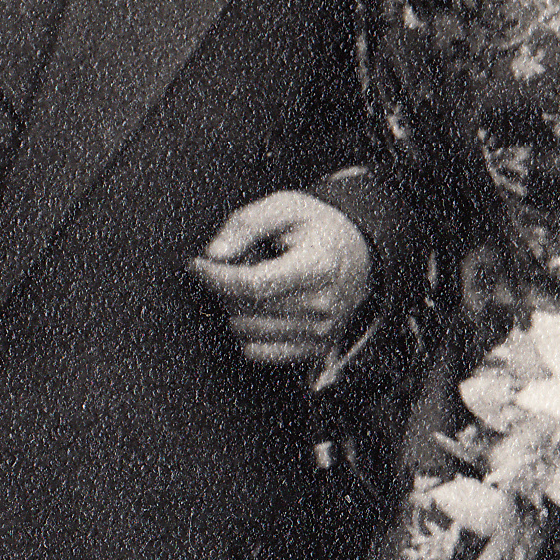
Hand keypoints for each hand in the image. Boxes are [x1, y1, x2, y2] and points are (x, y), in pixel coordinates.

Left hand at [186, 189, 375, 370]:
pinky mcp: (313, 349)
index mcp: (317, 267)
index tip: (198, 265)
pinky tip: (255, 309)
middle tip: (229, 267)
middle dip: (223, 289)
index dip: (216, 277)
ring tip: (248, 286)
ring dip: (234, 310)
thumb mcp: (286, 206)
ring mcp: (318, 333)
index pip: (252, 285)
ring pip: (246, 333)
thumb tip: (214, 253)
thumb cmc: (320, 228)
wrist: (360, 254)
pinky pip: (259, 353)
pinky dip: (246, 333)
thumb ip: (247, 224)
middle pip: (246, 310)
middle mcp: (321, 306)